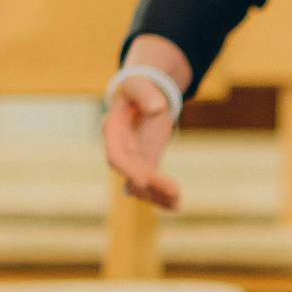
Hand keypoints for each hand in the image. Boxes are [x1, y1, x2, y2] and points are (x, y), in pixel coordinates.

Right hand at [103, 71, 184, 209]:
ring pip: (140, 186)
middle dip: (151, 184)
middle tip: (174, 190)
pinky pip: (151, 186)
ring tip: (177, 203)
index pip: (116, 156)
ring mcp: (132, 161)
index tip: (144, 179)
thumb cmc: (139, 88)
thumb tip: (157, 107)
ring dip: (157, 196)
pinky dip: (163, 196)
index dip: (128, 169)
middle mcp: (120, 150)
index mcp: (114, 131)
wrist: (143, 96)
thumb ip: (146, 93)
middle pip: (131, 174)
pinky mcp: (146, 165)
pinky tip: (176, 206)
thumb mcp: (140, 85)